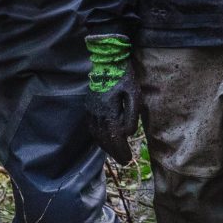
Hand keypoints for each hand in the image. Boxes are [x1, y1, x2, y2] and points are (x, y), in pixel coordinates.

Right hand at [85, 34, 136, 163]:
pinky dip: (98, 137)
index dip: (120, 150)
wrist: (108, 61)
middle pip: (104, 139)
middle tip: (124, 161)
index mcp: (109, 112)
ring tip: (115, 154)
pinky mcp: (89, 106)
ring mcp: (91, 110)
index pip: (114, 137)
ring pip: (96, 134)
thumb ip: (131, 115)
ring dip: (105, 146)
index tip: (128, 159)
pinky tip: (104, 140)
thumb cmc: (124, 77)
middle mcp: (97, 114)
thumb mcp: (134, 94)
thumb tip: (128, 134)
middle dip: (114, 152)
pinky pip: (91, 127)